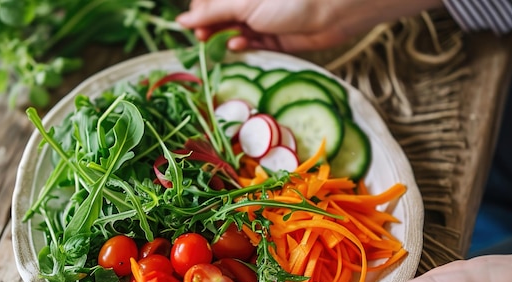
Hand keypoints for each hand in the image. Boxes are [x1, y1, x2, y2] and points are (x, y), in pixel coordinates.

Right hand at [176, 0, 442, 51]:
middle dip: (209, 27)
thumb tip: (182, 20)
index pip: (209, 1)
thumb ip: (212, 12)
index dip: (199, 12)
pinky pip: (250, 43)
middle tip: (202, 39)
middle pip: (219, 17)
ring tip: (220, 42)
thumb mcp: (243, 4)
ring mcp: (260, 19)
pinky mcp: (271, 37)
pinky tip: (238, 46)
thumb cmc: (287, 0)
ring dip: (223, 38)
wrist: (330, 12)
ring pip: (232, 32)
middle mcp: (248, 4)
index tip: (192, 25)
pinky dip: (242, 45)